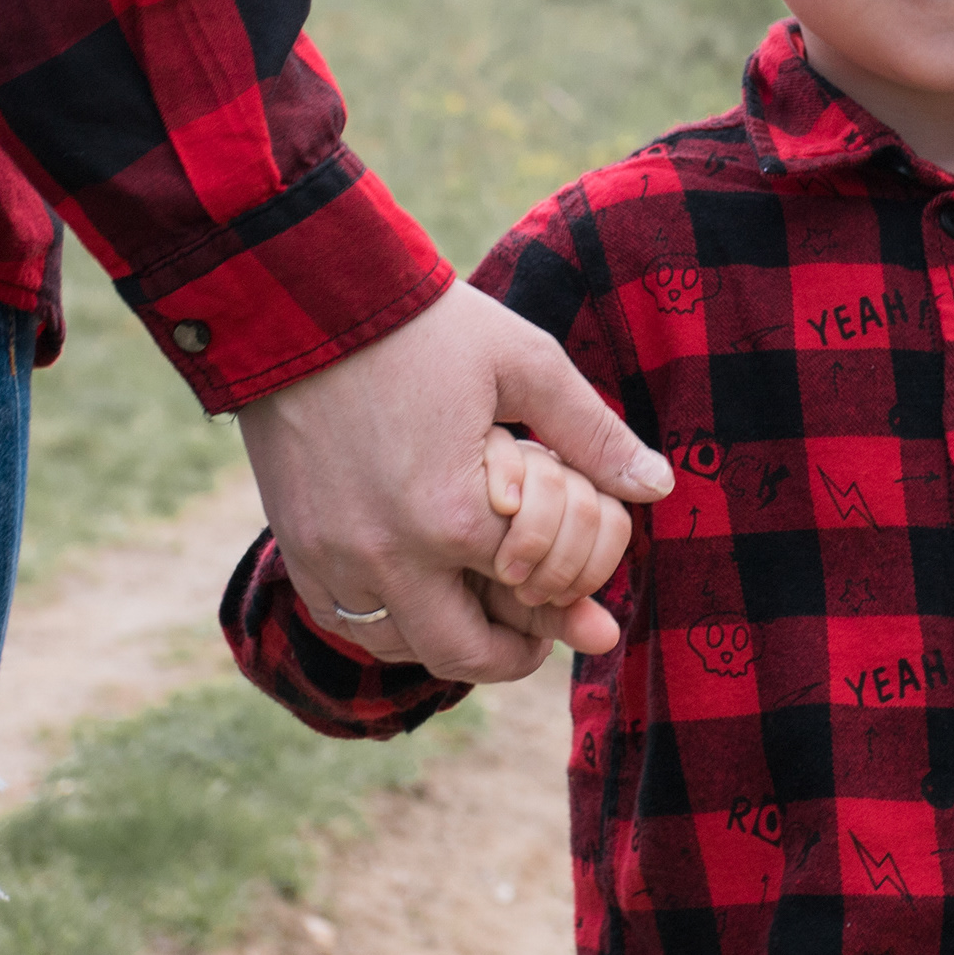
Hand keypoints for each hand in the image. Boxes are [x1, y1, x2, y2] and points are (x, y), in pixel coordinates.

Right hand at [238, 281, 670, 683]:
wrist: (305, 299)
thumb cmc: (424, 326)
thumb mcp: (525, 363)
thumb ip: (592, 434)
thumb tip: (658, 484)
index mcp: (452, 515)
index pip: (530, 591)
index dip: (567, 594)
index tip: (584, 599)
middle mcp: (387, 556)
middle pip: (461, 653)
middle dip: (510, 655)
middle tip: (535, 637)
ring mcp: (331, 558)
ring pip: (396, 647)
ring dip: (443, 641)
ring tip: (478, 609)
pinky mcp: (295, 545)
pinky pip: (342, 619)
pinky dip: (384, 620)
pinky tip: (414, 589)